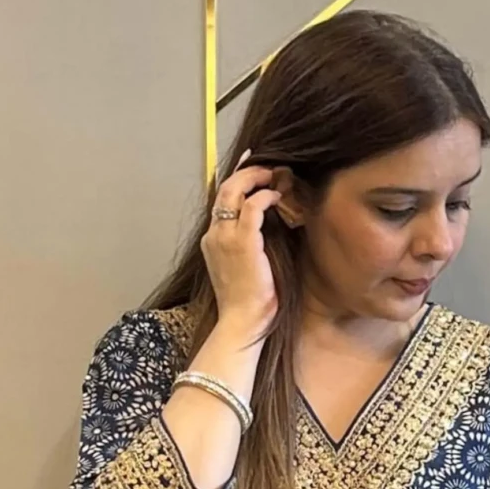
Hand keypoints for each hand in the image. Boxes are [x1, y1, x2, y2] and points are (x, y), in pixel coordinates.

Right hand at [200, 149, 282, 345]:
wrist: (241, 323)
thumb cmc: (249, 304)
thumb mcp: (245, 269)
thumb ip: (250, 247)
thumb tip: (270, 230)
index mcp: (213, 240)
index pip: (221, 202)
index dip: (235, 181)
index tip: (250, 167)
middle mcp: (215, 234)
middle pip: (224, 189)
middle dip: (245, 172)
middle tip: (265, 165)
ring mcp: (225, 237)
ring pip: (234, 191)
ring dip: (255, 178)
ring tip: (273, 176)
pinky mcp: (243, 243)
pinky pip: (252, 208)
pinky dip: (264, 197)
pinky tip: (276, 196)